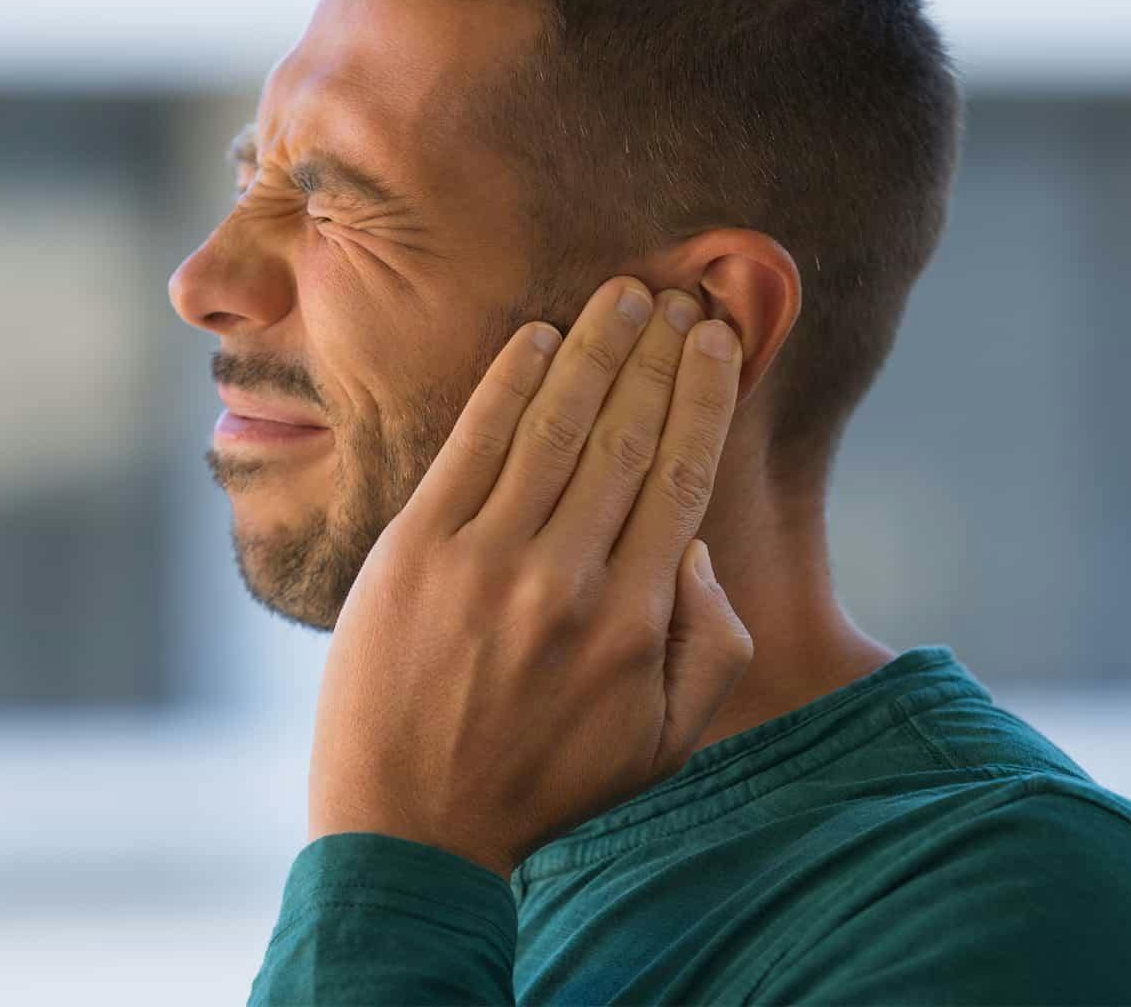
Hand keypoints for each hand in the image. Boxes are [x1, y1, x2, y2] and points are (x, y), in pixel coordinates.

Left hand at [306, 276, 753, 877]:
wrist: (410, 834)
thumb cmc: (549, 788)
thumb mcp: (664, 745)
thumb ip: (710, 648)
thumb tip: (695, 548)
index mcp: (635, 621)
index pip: (683, 477)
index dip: (705, 397)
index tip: (720, 342)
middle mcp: (567, 578)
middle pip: (627, 435)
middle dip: (660, 356)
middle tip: (680, 298)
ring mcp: (486, 559)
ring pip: (556, 425)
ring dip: (596, 349)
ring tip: (625, 296)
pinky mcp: (415, 550)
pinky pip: (472, 443)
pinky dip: (509, 381)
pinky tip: (538, 337)